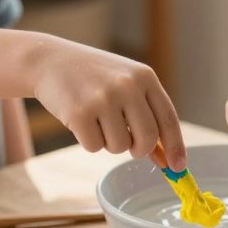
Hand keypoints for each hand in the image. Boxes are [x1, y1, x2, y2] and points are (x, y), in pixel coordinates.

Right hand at [32, 37, 186, 169]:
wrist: (49, 60)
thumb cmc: (93, 78)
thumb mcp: (125, 85)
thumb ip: (147, 116)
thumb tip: (166, 159)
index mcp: (144, 77)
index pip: (168, 119)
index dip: (176, 147)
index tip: (178, 167)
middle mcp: (127, 85)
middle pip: (148, 139)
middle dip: (140, 150)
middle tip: (129, 145)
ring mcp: (103, 98)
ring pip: (120, 147)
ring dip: (109, 143)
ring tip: (97, 119)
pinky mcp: (79, 113)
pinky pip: (94, 147)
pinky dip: (88, 141)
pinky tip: (80, 119)